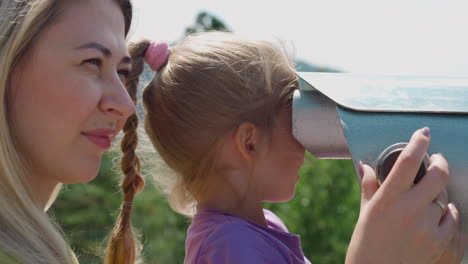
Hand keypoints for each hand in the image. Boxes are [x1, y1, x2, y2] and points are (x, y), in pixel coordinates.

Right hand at [345, 128, 464, 263]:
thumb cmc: (365, 245)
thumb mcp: (365, 213)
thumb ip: (369, 186)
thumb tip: (365, 166)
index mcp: (388, 198)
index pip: (407, 161)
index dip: (418, 142)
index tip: (423, 133)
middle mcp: (409, 208)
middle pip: (438, 174)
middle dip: (440, 162)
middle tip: (437, 160)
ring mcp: (428, 226)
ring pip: (445, 199)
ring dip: (439, 197)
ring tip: (427, 203)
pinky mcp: (441, 242)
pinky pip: (452, 220)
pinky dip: (447, 216)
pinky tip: (436, 219)